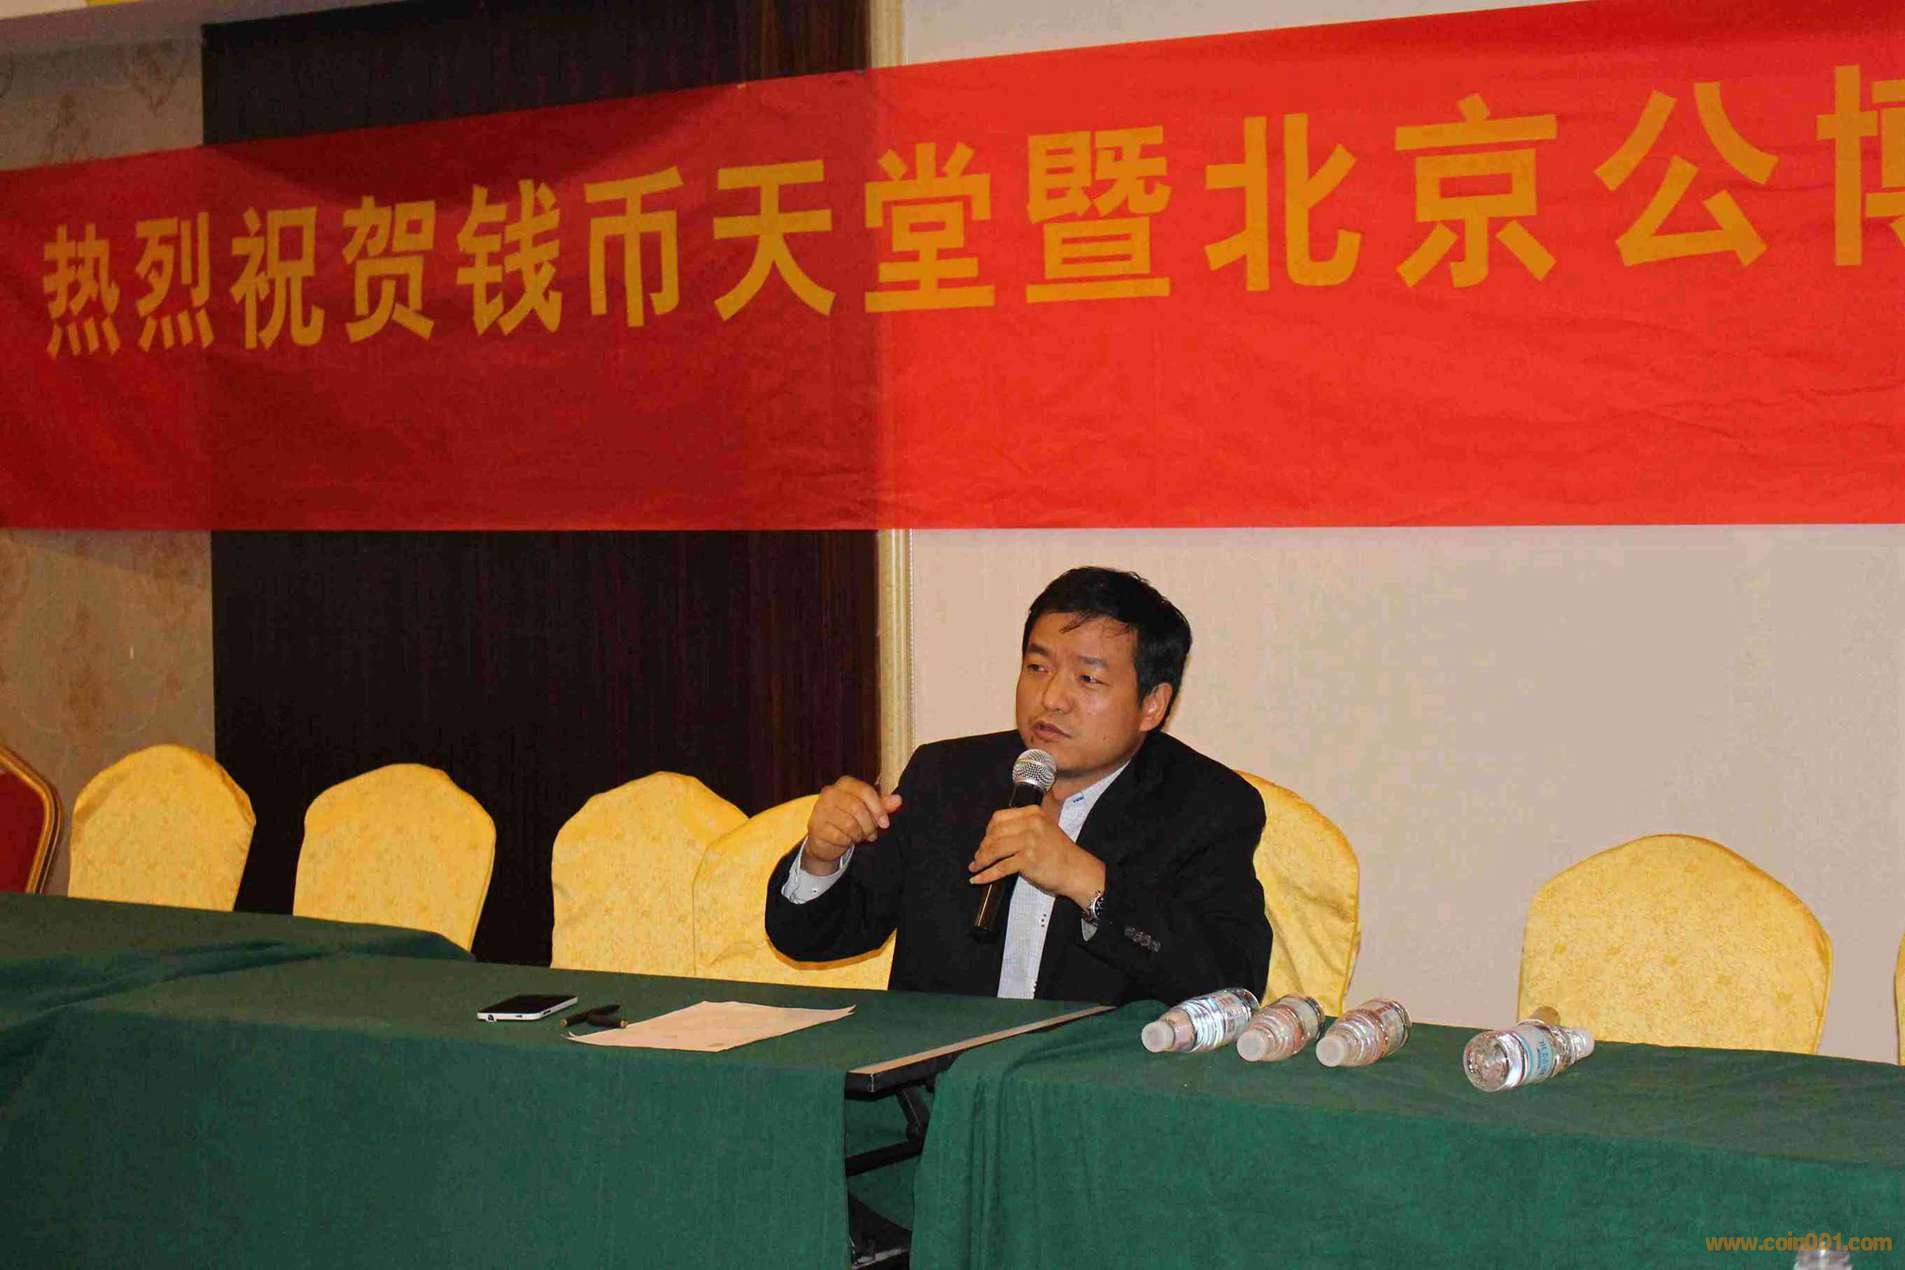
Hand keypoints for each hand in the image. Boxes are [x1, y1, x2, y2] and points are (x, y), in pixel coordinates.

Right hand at [802, 777, 902, 874]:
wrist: (824, 839)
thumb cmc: (848, 820)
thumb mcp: (868, 811)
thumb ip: (882, 805)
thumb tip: (898, 800)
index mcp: (845, 784)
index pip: (865, 791)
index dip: (878, 808)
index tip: (885, 823)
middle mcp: (830, 793)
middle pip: (858, 808)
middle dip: (868, 825)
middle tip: (870, 833)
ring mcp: (820, 809)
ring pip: (849, 824)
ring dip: (858, 834)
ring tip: (858, 836)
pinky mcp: (815, 826)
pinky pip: (839, 836)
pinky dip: (847, 841)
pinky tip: (846, 840)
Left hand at [968, 806, 1105, 907]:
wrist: (1077, 870)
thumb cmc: (1060, 852)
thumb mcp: (1044, 829)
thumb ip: (1023, 827)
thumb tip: (994, 836)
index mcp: (1033, 813)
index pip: (999, 817)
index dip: (988, 831)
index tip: (985, 841)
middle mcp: (1030, 824)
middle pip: (994, 833)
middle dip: (982, 847)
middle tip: (978, 857)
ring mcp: (1029, 841)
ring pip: (994, 849)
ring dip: (981, 860)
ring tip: (976, 867)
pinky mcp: (1028, 860)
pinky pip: (1000, 868)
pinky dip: (986, 875)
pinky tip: (978, 878)